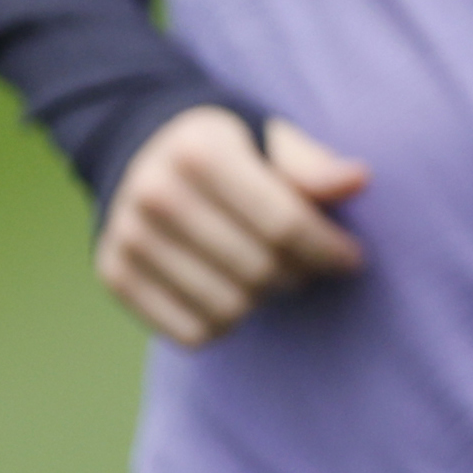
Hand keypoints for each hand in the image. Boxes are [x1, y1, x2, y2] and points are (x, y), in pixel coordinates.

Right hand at [93, 107, 368, 344]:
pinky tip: (233, 292)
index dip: (328, 248)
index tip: (352, 257)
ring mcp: (129, 238)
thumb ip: (313, 166)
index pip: (284, 223)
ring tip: (271, 275)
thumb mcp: (271, 140)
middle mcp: (156, 195)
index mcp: (202, 152)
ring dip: (264, 300)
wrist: (141, 151)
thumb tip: (358, 180)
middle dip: (300, 275)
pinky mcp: (114, 275)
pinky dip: (225, 323)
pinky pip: (191, 333)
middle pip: (259, 269)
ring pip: (228, 308)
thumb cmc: (226, 148)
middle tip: (311, 266)